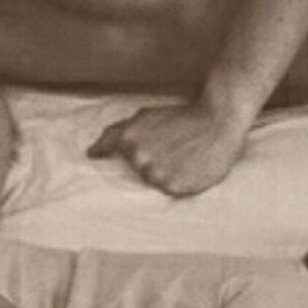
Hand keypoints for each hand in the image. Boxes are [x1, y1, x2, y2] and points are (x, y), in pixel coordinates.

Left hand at [88, 101, 249, 195]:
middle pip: (136, 170)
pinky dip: (178, 182)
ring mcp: (156, 174)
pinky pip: (169, 191)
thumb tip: (90, 154)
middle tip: (170, 148)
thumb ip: (115, 133)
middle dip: (150, 161)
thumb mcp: (145, 116)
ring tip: (182, 157)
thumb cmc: (180, 118)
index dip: (112, 155)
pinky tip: (189, 168)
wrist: (218, 120)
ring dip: (165, 173)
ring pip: (152, 181)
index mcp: (128, 139)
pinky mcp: (173, 188)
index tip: (114, 156)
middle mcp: (139, 158)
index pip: (110, 154)